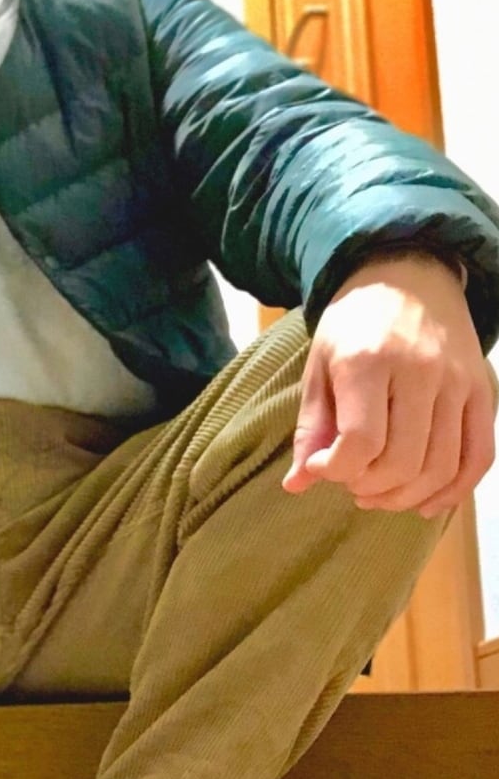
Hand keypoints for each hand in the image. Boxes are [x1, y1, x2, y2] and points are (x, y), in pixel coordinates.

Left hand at [282, 252, 495, 517]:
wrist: (408, 276)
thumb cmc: (354, 325)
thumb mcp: (319, 368)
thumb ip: (312, 428)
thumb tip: (298, 485)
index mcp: (369, 361)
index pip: (360, 441)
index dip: (337, 470)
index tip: (322, 468)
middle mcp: (420, 371)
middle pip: (403, 461)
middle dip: (370, 487)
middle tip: (351, 483)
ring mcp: (459, 382)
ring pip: (442, 466)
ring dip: (406, 496)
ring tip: (379, 494)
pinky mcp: (484, 391)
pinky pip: (480, 456)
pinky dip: (454, 490)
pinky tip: (425, 503)